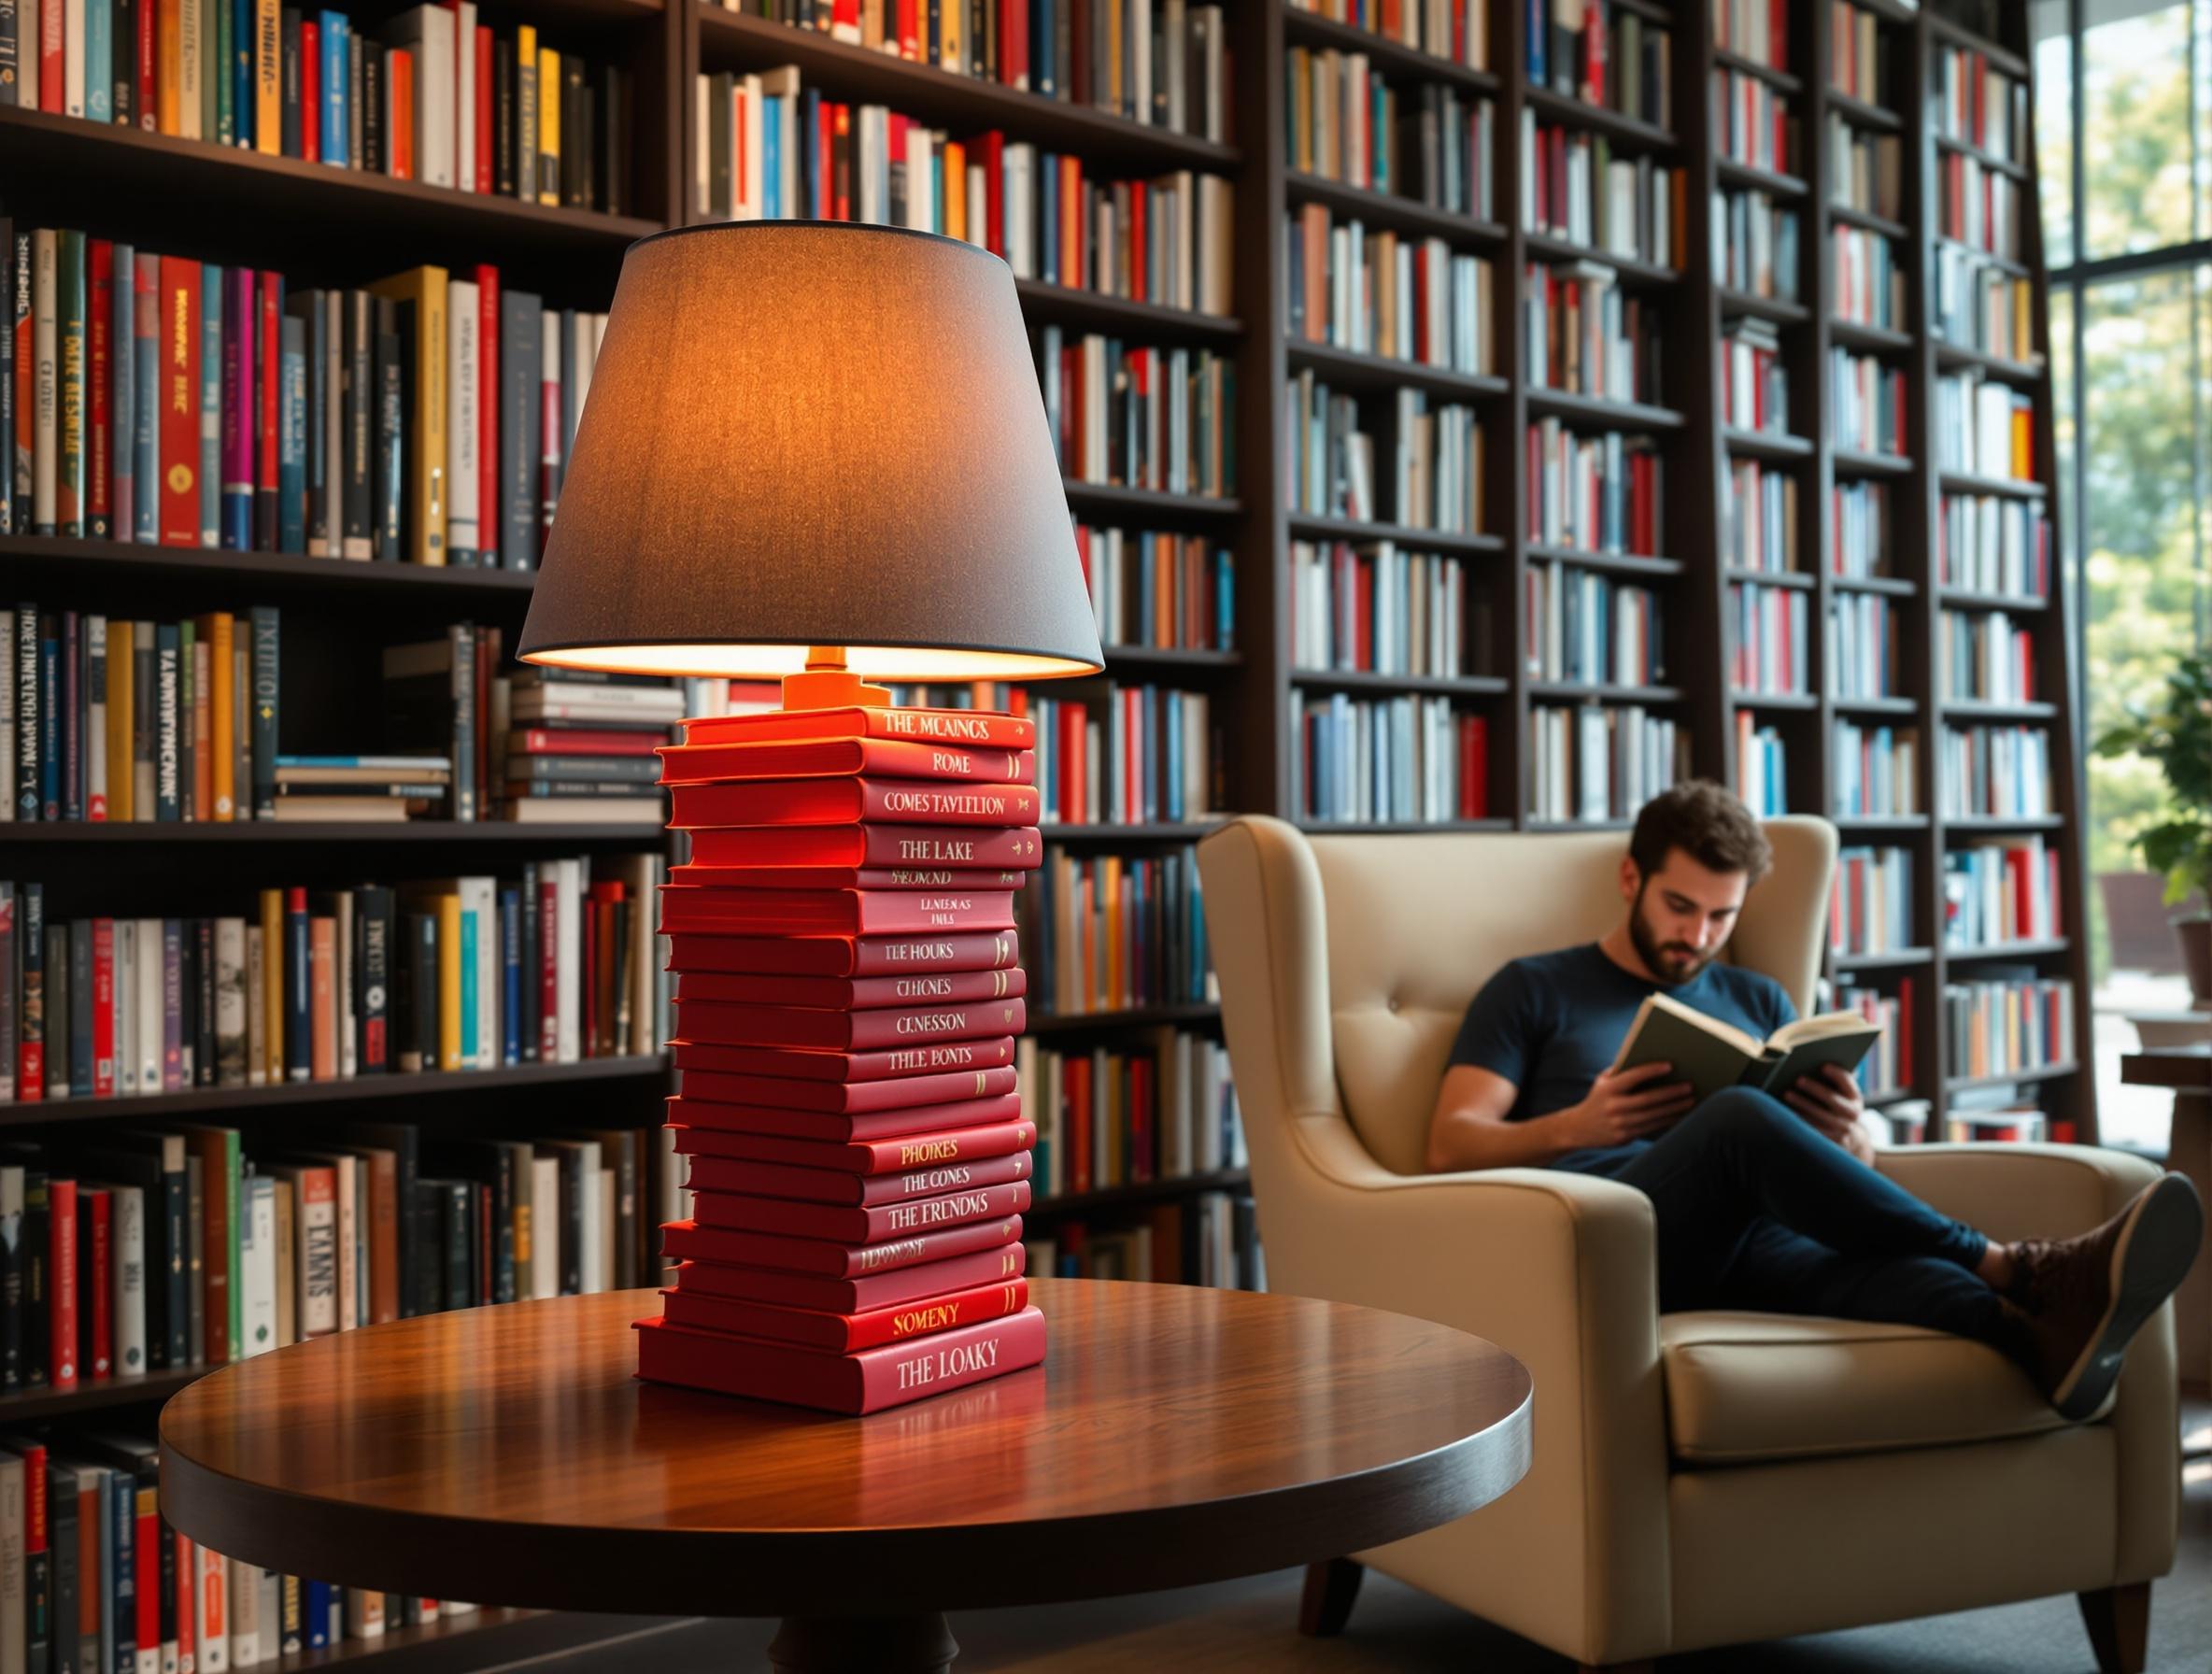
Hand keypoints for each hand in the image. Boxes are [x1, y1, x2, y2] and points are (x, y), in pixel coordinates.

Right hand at [1556, 1061, 1696, 1150]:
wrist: (1578, 1128)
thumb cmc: (1598, 1098)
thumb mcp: (1602, 1082)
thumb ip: (1621, 1072)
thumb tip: (1651, 1064)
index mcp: (1607, 1089)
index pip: (1632, 1077)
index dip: (1651, 1071)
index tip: (1670, 1065)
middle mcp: (1613, 1107)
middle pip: (1648, 1099)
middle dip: (1671, 1093)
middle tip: (1689, 1086)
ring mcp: (1619, 1124)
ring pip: (1653, 1115)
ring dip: (1674, 1108)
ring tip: (1691, 1100)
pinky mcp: (1624, 1137)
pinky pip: (1651, 1127)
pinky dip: (1668, 1121)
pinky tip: (1680, 1114)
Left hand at [1785, 1062, 1866, 1147]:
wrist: (1851, 1140)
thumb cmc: (1837, 1109)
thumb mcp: (1842, 1096)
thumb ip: (1834, 1082)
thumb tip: (1817, 1066)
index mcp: (1855, 1098)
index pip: (1848, 1083)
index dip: (1837, 1074)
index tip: (1823, 1066)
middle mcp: (1853, 1115)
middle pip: (1833, 1100)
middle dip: (1815, 1089)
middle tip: (1798, 1079)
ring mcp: (1844, 1131)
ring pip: (1821, 1117)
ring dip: (1803, 1105)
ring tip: (1787, 1094)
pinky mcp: (1832, 1143)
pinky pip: (1814, 1132)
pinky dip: (1800, 1122)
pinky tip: (1787, 1113)